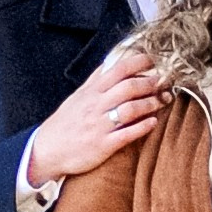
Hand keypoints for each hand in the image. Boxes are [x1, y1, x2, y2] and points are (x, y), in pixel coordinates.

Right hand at [24, 41, 166, 194]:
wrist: (47, 150)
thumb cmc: (65, 122)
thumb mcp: (78, 96)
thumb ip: (95, 80)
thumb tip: (110, 63)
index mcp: (91, 92)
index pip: (118, 69)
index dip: (139, 62)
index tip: (154, 60)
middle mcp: (96, 106)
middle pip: (129, 87)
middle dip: (150, 83)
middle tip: (164, 82)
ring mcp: (100, 126)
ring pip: (130, 109)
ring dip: (150, 103)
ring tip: (162, 101)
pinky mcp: (103, 145)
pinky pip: (127, 134)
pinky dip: (143, 127)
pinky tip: (153, 123)